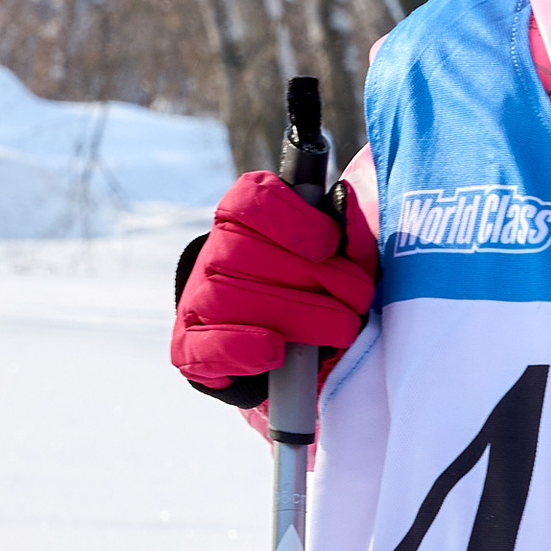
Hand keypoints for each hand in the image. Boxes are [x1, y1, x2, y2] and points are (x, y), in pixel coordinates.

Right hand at [172, 171, 377, 389]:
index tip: (327, 244)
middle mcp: (212, 256)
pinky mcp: (191, 349)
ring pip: (226, 296)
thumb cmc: (314, 290)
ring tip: (342, 328)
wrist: (278, 346)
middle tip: (358, 298)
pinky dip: (240, 347)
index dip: (287, 218)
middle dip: (311, 276)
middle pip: (242, 250)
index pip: (249, 199)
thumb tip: (348, 209)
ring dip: (292, 313)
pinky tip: (275, 350)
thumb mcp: (341, 259)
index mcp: (242, 220)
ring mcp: (197, 302)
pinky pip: (204, 345)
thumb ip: (348, 234)